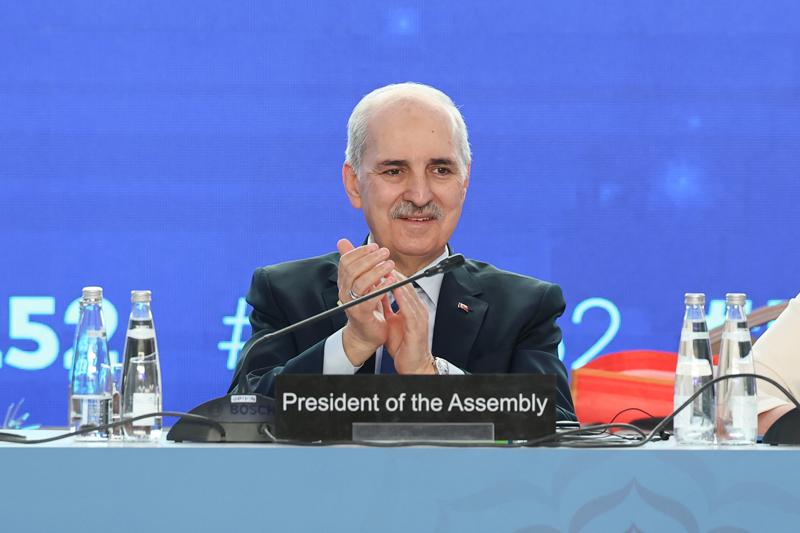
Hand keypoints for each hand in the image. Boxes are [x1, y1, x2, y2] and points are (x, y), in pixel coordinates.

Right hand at [337, 239, 395, 365]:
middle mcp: (344, 292)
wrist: (366, 334)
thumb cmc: (366, 306)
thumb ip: (355, 262)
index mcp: (344, 282)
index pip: (345, 261)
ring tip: (390, 264)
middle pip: (352, 270)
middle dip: (370, 258)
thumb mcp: (360, 281)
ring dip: (377, 271)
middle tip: (385, 252)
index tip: (375, 247)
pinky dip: (381, 287)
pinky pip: (370, 299)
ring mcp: (351, 304)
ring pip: (360, 283)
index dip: (360, 252)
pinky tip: (392, 281)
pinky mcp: (361, 314)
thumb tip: (342, 241)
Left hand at [382, 270, 435, 374]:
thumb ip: (387, 307)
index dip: (391, 273)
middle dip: (394, 272)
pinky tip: (395, 289)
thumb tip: (379, 293)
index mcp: (411, 308)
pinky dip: (403, 297)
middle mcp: (417, 309)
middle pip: (407, 285)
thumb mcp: (392, 321)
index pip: (402, 285)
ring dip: (398, 281)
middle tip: (382, 259)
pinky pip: (410, 309)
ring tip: (387, 269)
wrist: (413, 365)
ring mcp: (419, 317)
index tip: (379, 263)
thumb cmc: (403, 345)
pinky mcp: (418, 327)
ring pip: (409, 294)